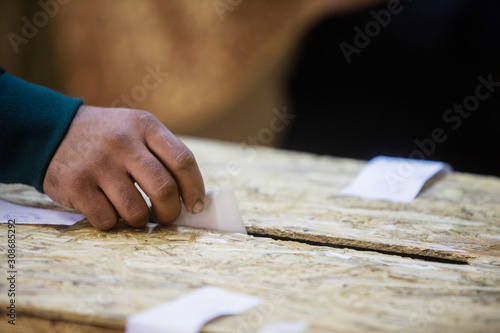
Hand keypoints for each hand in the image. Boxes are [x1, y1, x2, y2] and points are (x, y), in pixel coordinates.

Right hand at [43, 105, 204, 229]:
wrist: (53, 130)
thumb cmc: (107, 137)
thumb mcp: (136, 128)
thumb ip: (163, 154)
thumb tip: (191, 197)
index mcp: (144, 126)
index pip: (183, 160)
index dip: (195, 188)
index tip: (195, 205)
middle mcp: (123, 142)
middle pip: (164, 189)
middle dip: (170, 212)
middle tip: (166, 217)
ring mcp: (98, 163)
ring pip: (136, 211)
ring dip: (141, 220)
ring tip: (136, 214)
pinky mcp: (76, 185)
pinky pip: (108, 219)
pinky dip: (114, 222)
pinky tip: (110, 210)